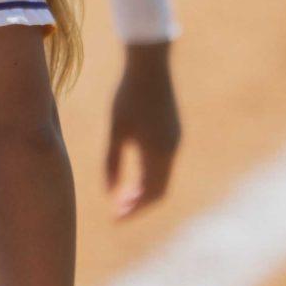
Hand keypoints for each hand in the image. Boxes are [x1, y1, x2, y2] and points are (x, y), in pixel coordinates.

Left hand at [104, 41, 180, 219]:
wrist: (150, 66)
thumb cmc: (127, 96)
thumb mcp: (116, 130)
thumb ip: (112, 163)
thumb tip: (110, 193)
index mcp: (157, 152)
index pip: (149, 194)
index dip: (133, 211)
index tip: (116, 219)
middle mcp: (171, 150)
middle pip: (159, 191)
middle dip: (139, 205)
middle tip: (118, 212)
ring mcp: (175, 141)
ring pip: (163, 178)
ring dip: (145, 191)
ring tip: (123, 198)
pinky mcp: (174, 132)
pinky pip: (164, 164)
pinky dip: (150, 176)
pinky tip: (134, 175)